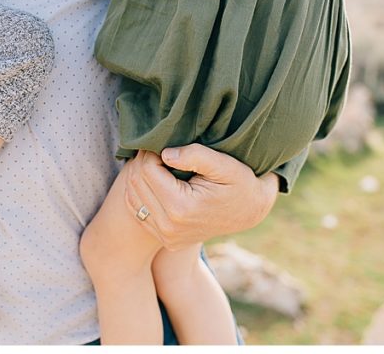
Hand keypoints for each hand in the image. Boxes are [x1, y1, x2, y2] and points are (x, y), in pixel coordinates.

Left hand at [123, 145, 279, 249]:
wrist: (251, 212)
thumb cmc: (241, 184)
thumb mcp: (225, 165)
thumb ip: (196, 155)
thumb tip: (165, 153)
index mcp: (182, 207)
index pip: (146, 170)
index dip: (151, 152)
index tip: (163, 144)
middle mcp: (170, 227)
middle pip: (136, 184)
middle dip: (143, 163)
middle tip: (159, 151)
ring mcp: (167, 237)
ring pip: (133, 198)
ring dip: (140, 178)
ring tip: (158, 166)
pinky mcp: (167, 240)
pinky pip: (139, 213)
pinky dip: (142, 195)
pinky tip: (157, 183)